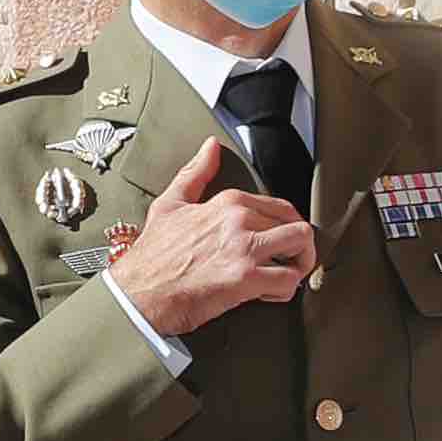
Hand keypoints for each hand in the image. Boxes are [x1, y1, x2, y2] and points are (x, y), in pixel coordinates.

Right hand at [109, 134, 314, 340]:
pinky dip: (286, 290)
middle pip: (296, 224)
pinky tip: (270, 293)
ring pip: (301, 245)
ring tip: (287, 274)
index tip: (278, 239)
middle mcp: (240, 220)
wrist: (140, 292)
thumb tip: (210, 148)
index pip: (280, 205)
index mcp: (227, 202)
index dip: (285, 224)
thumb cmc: (153, 256)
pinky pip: (288, 280)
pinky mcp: (246, 278)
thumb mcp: (170, 204)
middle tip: (290, 259)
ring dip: (301, 263)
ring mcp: (244, 249)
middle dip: (300, 244)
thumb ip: (195, 173)